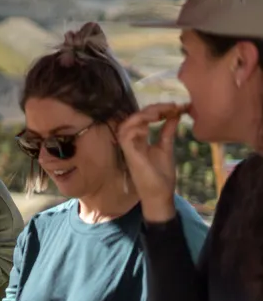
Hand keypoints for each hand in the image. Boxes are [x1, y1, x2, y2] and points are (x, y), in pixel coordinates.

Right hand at [117, 103, 181, 220]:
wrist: (160, 195)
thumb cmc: (161, 175)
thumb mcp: (166, 147)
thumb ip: (167, 131)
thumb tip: (175, 115)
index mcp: (139, 139)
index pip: (143, 118)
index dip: (157, 109)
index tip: (176, 107)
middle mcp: (131, 141)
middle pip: (134, 118)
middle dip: (152, 108)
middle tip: (171, 106)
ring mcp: (128, 148)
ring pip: (126, 124)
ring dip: (142, 115)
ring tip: (160, 112)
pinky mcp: (129, 154)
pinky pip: (125, 135)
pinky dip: (136, 126)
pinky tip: (151, 123)